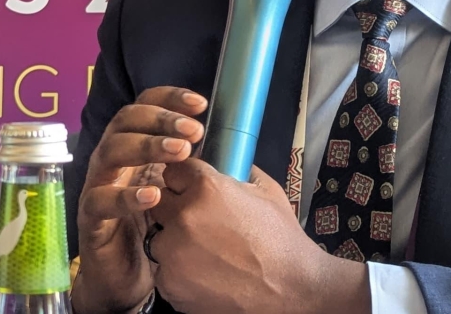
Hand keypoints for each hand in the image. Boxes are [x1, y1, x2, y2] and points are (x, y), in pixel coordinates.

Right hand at [73, 87, 207, 313]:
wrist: (126, 277)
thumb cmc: (155, 227)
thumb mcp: (179, 190)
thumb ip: (195, 167)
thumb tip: (233, 148)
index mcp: (136, 146)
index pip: (145, 106)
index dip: (169, 99)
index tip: (200, 104)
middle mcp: (115, 159)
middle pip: (126, 120)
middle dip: (161, 119)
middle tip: (193, 131)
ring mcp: (99, 184)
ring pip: (111, 151)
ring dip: (146, 146)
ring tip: (180, 152)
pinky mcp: (91, 217)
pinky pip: (101, 200)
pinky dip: (126, 195)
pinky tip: (152, 196)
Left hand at [147, 160, 370, 313]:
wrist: (291, 289)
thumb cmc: (282, 241)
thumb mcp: (268, 193)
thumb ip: (241, 172)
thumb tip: (230, 162)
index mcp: (207, 188)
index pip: (174, 170)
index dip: (185, 180)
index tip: (192, 188)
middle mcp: (184, 217)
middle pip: (160, 202)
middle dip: (176, 208)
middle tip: (200, 222)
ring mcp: (173, 253)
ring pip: (159, 238)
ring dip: (175, 242)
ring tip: (206, 252)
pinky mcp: (170, 284)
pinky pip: (165, 270)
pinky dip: (179, 272)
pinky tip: (206, 273)